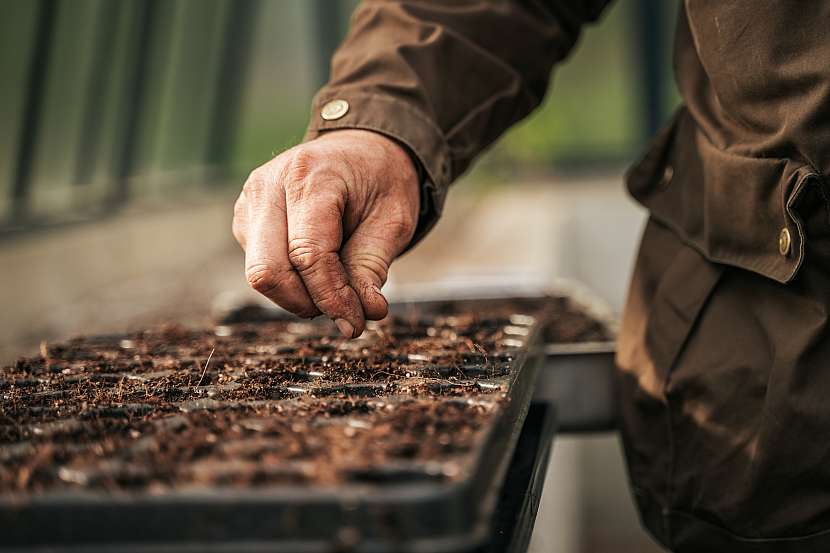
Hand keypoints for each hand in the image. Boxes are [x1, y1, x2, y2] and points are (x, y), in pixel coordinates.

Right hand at [232, 130, 419, 337]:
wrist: (363, 149)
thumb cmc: (382, 181)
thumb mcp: (393, 221)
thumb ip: (372, 267)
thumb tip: (364, 314)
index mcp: (310, 176)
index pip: (308, 254)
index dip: (331, 297)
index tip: (355, 324)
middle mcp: (269, 185)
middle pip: (268, 270)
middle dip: (307, 302)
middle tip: (344, 310)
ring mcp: (250, 201)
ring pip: (260, 273)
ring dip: (298, 295)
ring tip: (336, 284)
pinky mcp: (246, 219)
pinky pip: (260, 265)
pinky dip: (290, 281)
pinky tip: (318, 268)